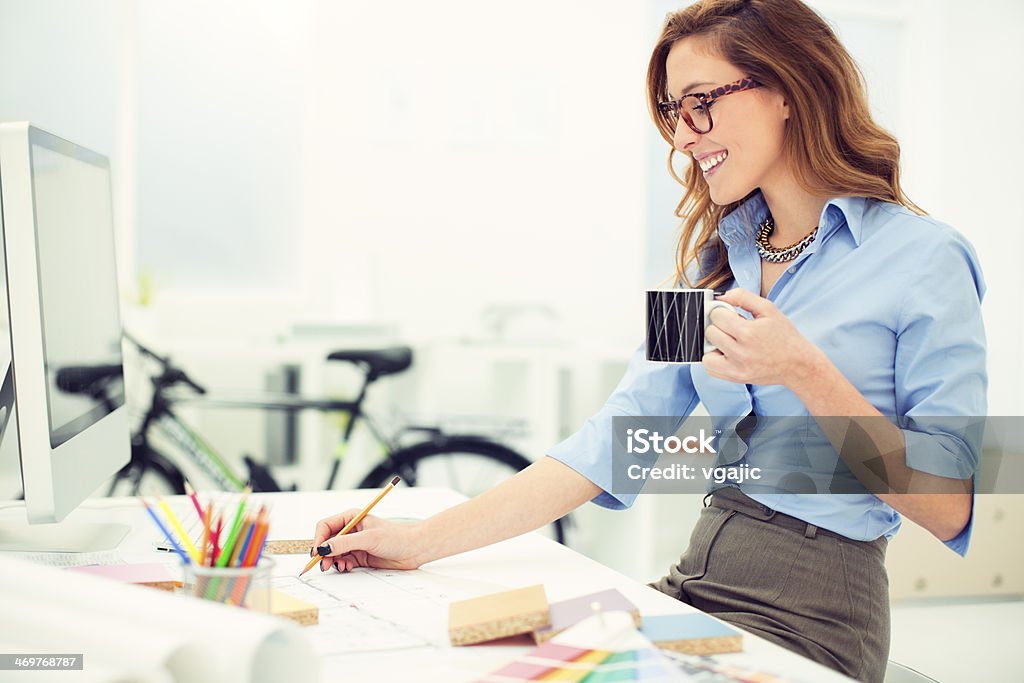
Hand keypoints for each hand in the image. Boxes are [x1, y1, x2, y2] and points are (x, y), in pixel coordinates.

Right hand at [311, 510, 425, 572]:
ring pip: (334, 553)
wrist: (414, 549)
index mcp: (351, 517)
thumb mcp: (369, 538)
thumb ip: (345, 543)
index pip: (325, 526)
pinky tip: (346, 567)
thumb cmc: (396, 537)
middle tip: (324, 565)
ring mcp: (354, 543)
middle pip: (327, 541)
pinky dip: (341, 565)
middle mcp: (350, 530)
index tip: (318, 552)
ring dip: (333, 561)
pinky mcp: (359, 556)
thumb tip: (324, 548)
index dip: (319, 539)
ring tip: (339, 567)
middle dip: (324, 553)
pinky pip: (343, 561)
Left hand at [702, 288, 824, 387]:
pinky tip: (727, 353)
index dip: (722, 311)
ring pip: (706, 351)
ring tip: (729, 341)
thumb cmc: (783, 335)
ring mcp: (737, 368)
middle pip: (710, 332)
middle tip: (733, 328)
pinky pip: (710, 368)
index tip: (730, 314)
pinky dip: (714, 359)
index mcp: (748, 332)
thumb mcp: (769, 309)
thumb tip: (721, 296)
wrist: (797, 364)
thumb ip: (743, 297)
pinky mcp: (735, 378)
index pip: (716, 315)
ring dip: (714, 344)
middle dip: (719, 326)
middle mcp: (741, 352)